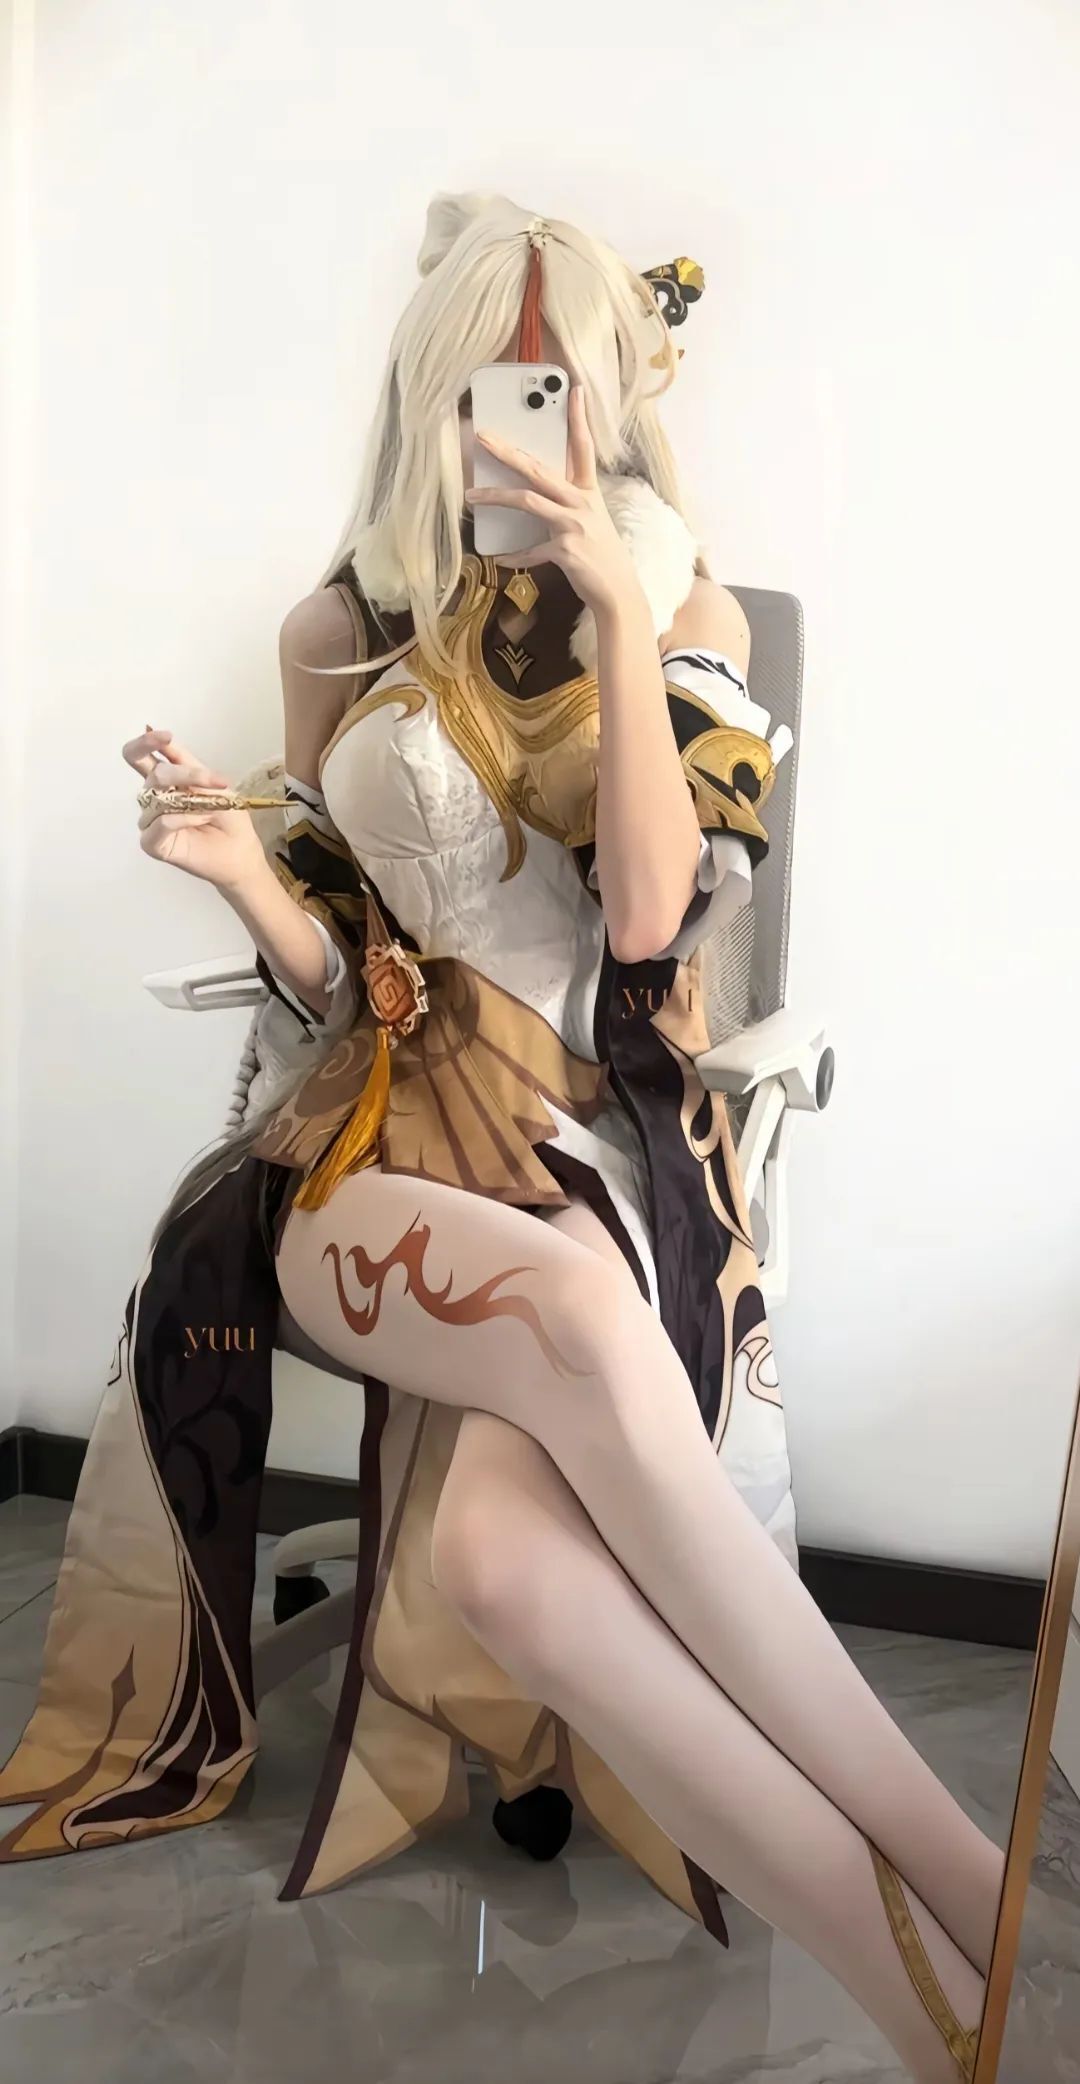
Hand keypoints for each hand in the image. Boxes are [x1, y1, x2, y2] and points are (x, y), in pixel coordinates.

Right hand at [123, 727, 265, 890]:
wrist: (241, 850)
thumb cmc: (228, 817)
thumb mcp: (212, 783)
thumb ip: (187, 762)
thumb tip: (165, 738)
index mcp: (163, 781)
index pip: (138, 756)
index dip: (146, 742)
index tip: (166, 736)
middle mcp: (152, 798)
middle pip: (153, 774)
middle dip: (182, 773)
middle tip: (213, 781)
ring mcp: (150, 821)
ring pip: (159, 798)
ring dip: (192, 800)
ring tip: (213, 809)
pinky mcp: (152, 843)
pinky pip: (161, 823)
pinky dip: (183, 818)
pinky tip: (201, 819)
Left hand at [465, 384, 642, 619]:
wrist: (619, 594)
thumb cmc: (602, 558)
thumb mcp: (591, 523)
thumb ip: (567, 505)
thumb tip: (536, 497)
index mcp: (588, 492)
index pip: (583, 447)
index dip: (578, 418)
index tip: (572, 390)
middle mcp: (581, 503)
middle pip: (539, 468)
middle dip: (508, 451)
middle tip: (483, 437)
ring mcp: (573, 525)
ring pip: (528, 501)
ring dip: (495, 497)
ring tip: (471, 496)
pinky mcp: (565, 550)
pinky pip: (531, 550)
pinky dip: (514, 555)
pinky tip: (500, 558)